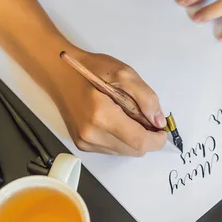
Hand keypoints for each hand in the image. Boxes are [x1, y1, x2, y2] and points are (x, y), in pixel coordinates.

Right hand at [50, 49, 167, 155]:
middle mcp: (92, 134)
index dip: (157, 140)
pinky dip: (121, 139)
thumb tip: (158, 122)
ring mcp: (85, 142)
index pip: (139, 142)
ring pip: (124, 152)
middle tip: (147, 118)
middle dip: (147, 138)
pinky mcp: (82, 144)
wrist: (59, 73)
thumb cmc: (92, 69)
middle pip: (134, 150)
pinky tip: (117, 121)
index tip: (163, 130)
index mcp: (102, 115)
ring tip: (129, 117)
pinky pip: (112, 150)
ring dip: (134, 139)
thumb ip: (146, 98)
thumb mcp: (125, 74)